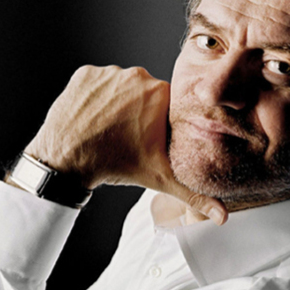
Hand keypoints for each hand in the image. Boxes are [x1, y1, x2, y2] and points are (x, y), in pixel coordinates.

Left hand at [24, 65, 227, 223]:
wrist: (66, 158)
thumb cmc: (114, 165)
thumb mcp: (159, 179)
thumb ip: (194, 195)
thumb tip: (222, 217)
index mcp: (160, 93)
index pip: (166, 103)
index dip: (158, 121)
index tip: (149, 135)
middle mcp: (136, 76)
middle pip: (143, 92)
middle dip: (137, 111)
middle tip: (128, 135)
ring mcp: (108, 72)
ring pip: (119, 86)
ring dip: (115, 102)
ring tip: (108, 127)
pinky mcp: (85, 73)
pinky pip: (95, 81)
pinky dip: (94, 95)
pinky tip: (92, 116)